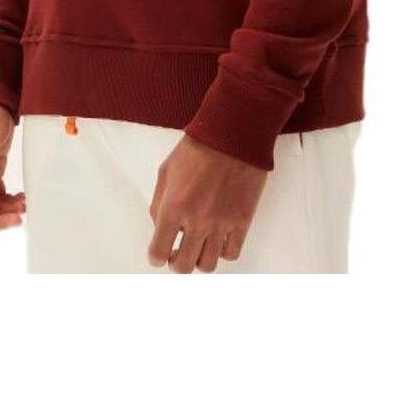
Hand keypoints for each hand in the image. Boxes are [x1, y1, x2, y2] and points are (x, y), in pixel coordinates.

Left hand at [146, 133, 266, 271]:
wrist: (233, 133)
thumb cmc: (196, 148)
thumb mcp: (166, 171)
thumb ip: (158, 204)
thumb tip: (159, 229)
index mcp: (173, 207)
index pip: (158, 253)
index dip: (156, 257)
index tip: (159, 252)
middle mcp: (197, 221)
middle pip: (183, 266)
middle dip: (176, 262)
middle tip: (178, 251)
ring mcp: (222, 223)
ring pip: (208, 265)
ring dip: (200, 259)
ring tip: (200, 245)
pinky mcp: (243, 221)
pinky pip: (232, 253)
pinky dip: (223, 251)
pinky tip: (219, 237)